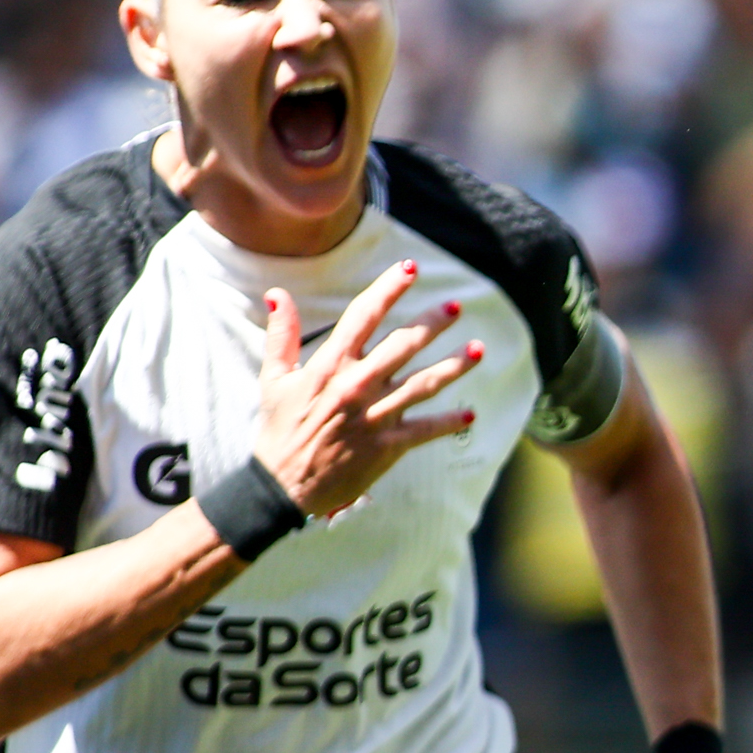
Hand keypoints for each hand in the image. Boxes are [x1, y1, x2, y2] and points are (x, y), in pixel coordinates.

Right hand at [253, 261, 481, 517]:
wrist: (283, 483)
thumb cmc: (279, 429)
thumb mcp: (274, 378)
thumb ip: (281, 334)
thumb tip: (278, 294)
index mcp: (330, 365)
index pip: (364, 315)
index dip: (388, 288)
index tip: (410, 269)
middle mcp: (357, 385)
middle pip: (403, 344)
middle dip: (433, 323)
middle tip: (455, 307)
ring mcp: (375, 416)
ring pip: (423, 384)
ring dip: (454, 366)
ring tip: (479, 350)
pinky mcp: (387, 446)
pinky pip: (425, 431)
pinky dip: (449, 424)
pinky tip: (470, 415)